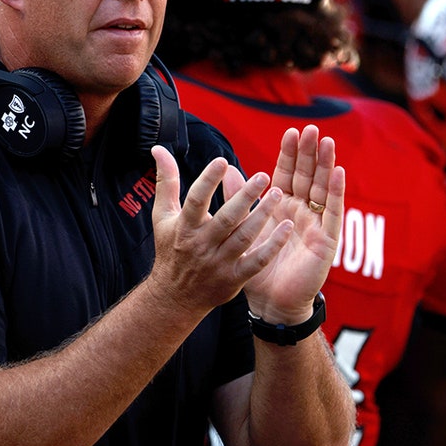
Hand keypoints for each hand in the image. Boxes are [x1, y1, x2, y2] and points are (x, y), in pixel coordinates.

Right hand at [147, 146, 293, 315]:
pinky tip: (286, 227)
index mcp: (184, 227)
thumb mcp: (162, 215)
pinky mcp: (234, 278)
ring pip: (244, 238)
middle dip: (244, 197)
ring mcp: (219, 263)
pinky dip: (272, 246)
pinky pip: (256, 262)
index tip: (223, 162)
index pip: (196, 201)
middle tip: (263, 176)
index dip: (208, 181)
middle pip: (225, 219)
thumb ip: (166, 181)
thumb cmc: (171, 249)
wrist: (174, 297)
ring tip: (278, 193)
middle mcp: (202, 245)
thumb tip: (158, 149)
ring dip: (262, 215)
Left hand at [244, 125, 345, 323]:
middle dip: (309, 153)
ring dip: (325, 165)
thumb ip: (238, 199)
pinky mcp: (327, 240)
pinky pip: (334, 213)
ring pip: (322, 189)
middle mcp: (301, 211)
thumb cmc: (258, 268)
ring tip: (326, 142)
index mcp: (281, 207)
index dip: (289, 154)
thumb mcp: (245, 229)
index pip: (287, 174)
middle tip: (310, 129)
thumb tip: (226, 168)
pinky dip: (337, 192)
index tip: (290, 131)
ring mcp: (316, 224)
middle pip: (307, 176)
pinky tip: (338, 172)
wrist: (271, 302)